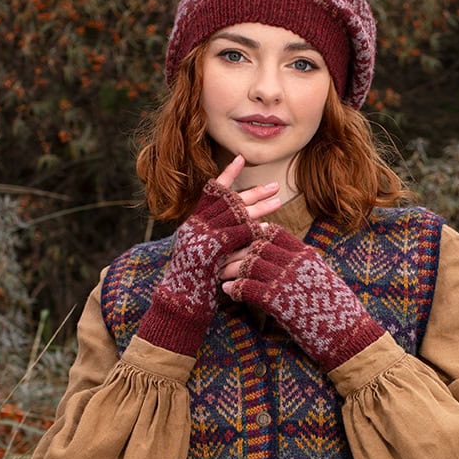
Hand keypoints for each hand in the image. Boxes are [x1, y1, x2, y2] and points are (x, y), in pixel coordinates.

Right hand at [137, 157, 279, 355]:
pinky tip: (266, 229)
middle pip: (229, 201)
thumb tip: (238, 221)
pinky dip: (250, 232)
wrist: (180, 300)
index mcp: (195, 221)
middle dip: (253, 192)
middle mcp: (196, 225)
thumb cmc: (194, 279)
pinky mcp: (209, 251)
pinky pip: (234, 236)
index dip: (228, 174)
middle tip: (275, 185)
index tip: (242, 159)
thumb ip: (217, 235)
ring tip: (278, 200)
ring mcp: (201, 237)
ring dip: (258, 208)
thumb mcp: (205, 251)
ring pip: (234, 215)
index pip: (213, 190)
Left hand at [222, 225, 384, 370]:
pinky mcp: (280, 301)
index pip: (274, 233)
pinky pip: (250, 288)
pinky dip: (236, 288)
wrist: (349, 336)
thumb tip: (286, 263)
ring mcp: (288, 281)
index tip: (241, 241)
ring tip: (221, 274)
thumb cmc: (338, 311)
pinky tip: (229, 291)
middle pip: (257, 246)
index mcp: (308, 255)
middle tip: (222, 258)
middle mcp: (297, 263)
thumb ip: (304, 267)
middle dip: (237, 251)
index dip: (254, 235)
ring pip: (250, 264)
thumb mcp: (324, 279)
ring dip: (232, 269)